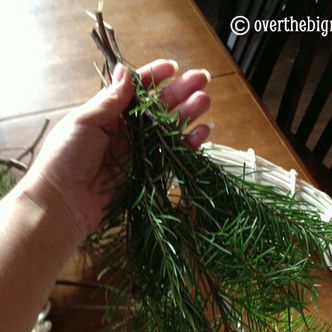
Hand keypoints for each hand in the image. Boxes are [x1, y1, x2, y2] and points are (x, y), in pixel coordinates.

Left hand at [27, 60, 210, 239]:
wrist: (64, 202)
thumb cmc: (65, 158)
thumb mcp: (83, 122)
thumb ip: (109, 101)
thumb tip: (126, 71)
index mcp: (109, 114)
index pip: (136, 90)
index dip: (155, 77)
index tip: (173, 67)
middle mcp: (127, 130)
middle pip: (159, 107)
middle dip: (180, 92)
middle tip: (202, 79)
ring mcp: (139, 152)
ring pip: (169, 129)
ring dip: (188, 114)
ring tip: (205, 102)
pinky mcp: (148, 173)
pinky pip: (172, 156)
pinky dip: (188, 145)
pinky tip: (202, 133)